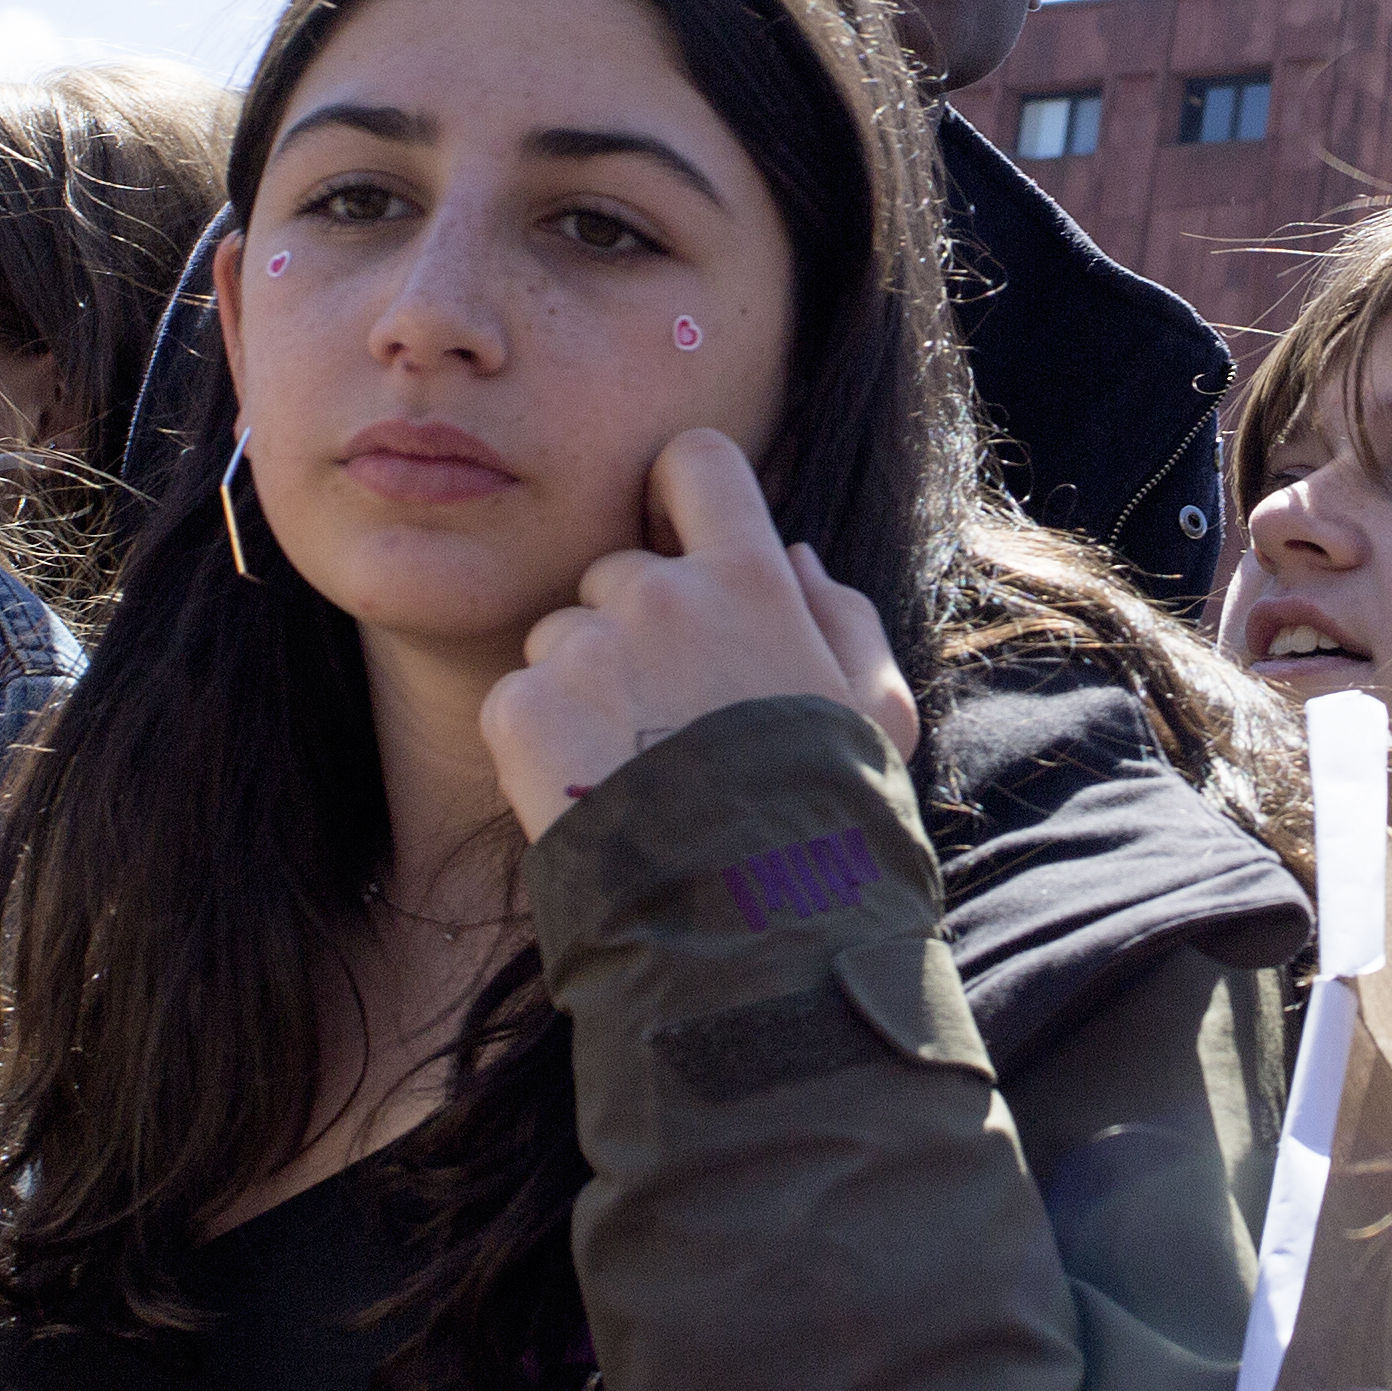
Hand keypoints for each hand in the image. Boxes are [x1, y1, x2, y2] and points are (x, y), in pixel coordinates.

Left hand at [481, 428, 919, 839]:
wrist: (747, 928)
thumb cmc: (827, 822)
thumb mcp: (874, 715)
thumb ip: (843, 619)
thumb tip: (794, 557)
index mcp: (751, 579)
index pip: (695, 462)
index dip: (682, 493)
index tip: (682, 543)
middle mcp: (662, 595)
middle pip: (617, 571)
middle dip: (633, 629)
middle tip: (669, 719)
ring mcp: (586, 650)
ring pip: (560, 639)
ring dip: (583, 688)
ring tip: (632, 771)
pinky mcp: (523, 711)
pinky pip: (517, 700)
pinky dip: (539, 743)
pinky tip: (591, 796)